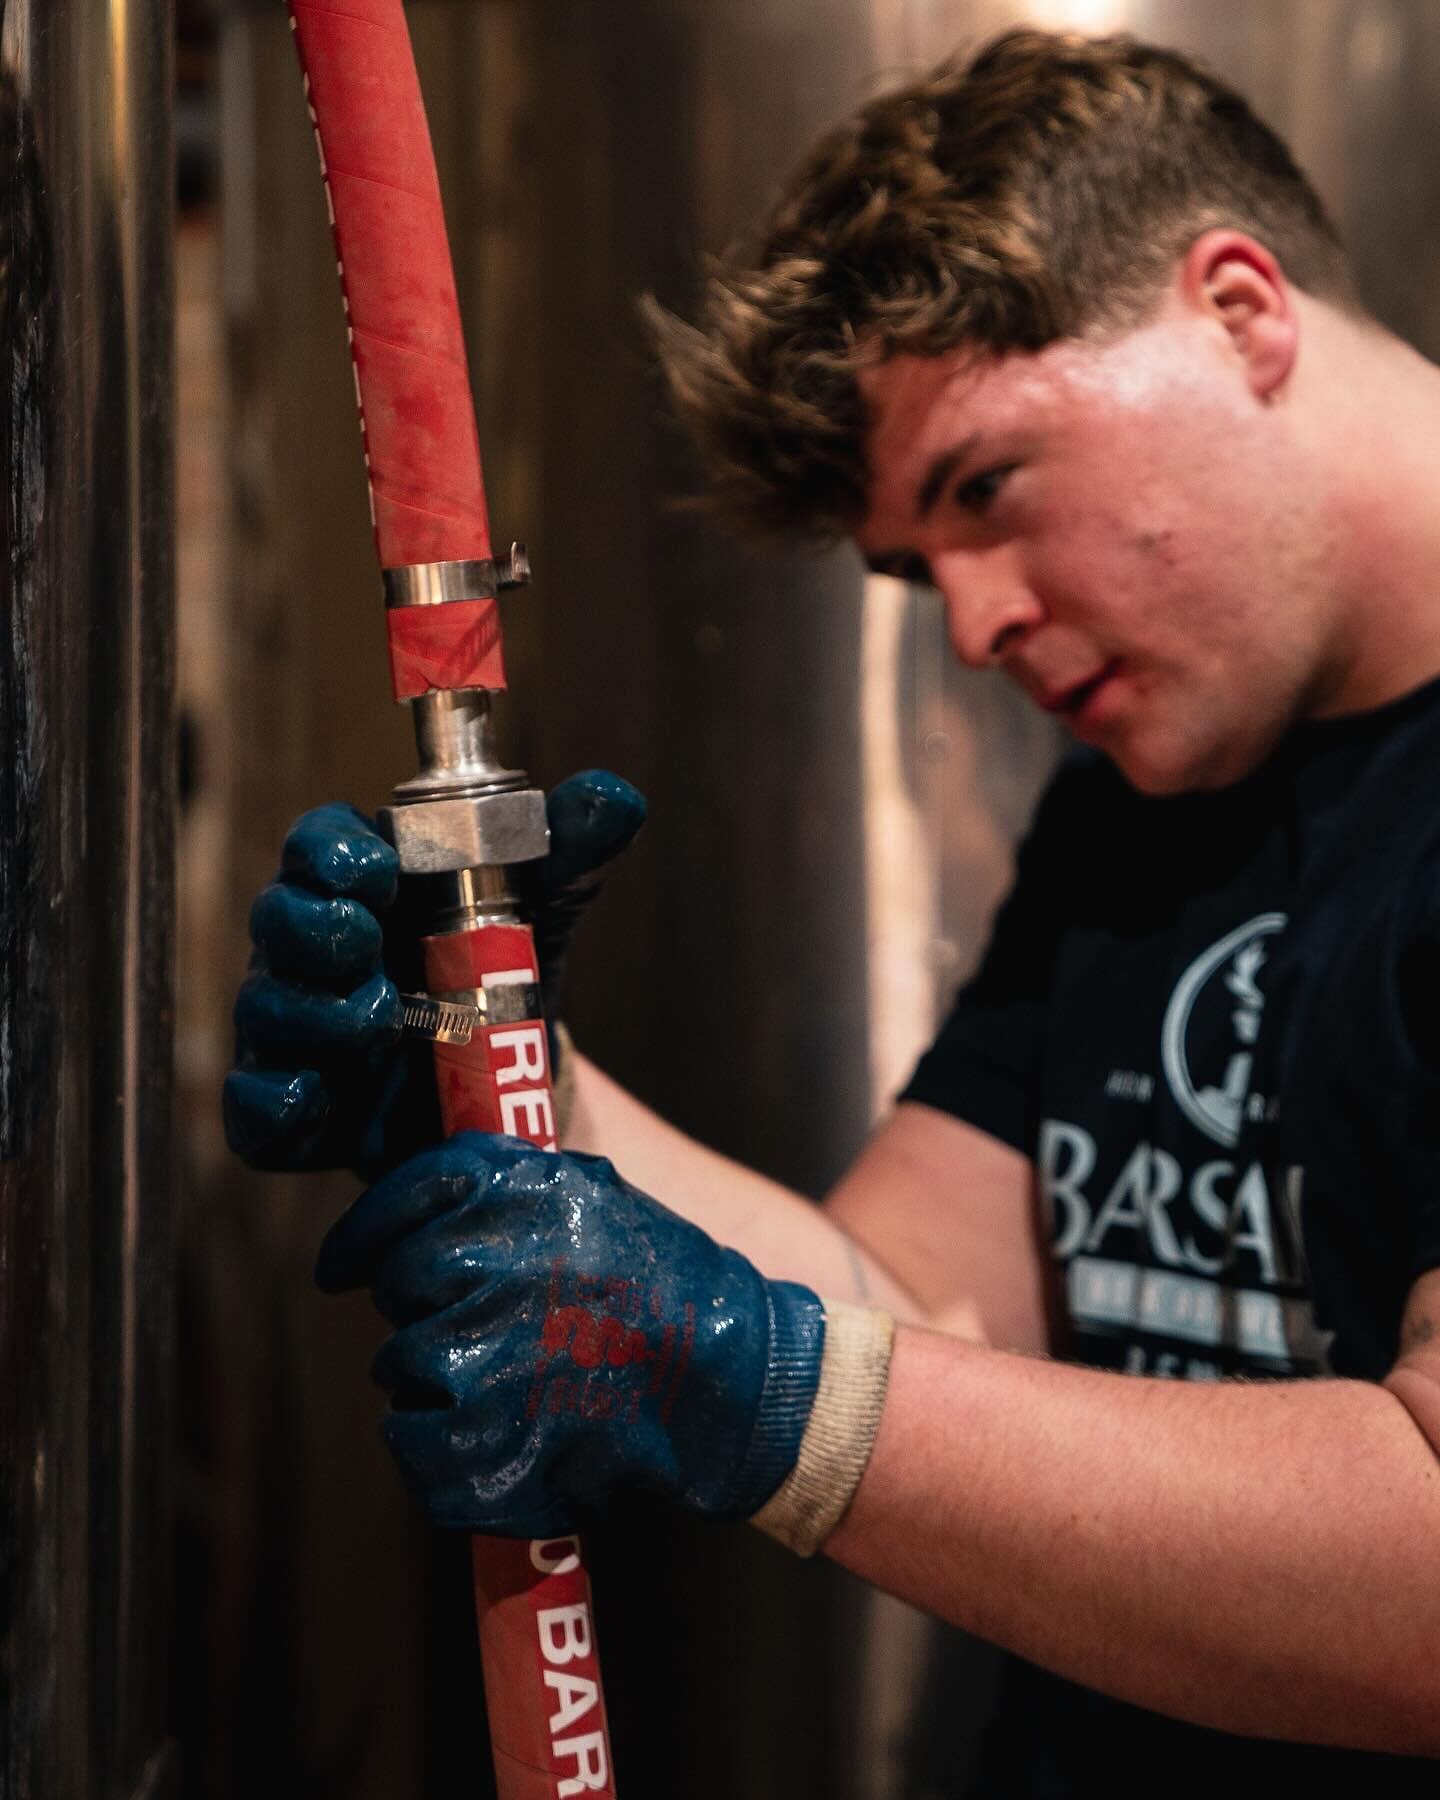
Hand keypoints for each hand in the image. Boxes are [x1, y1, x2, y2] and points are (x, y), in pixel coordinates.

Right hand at [222, 773, 645, 1177]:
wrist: (509, 1088)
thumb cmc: (502, 974)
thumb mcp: (543, 911)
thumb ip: (570, 851)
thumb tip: (613, 795)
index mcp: (360, 885)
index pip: (318, 846)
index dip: (330, 851)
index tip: (375, 867)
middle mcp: (311, 951)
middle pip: (278, 920)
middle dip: (318, 929)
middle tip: (369, 942)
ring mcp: (293, 1031)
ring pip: (266, 1011)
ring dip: (317, 1015)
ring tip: (381, 1023)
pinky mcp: (292, 1114)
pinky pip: (255, 1110)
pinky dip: (278, 1103)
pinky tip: (315, 1098)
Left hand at [315, 1133, 825, 1537]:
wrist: (736, 1387)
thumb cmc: (675, 1291)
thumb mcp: (597, 1196)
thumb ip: (509, 1190)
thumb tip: (427, 1202)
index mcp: (515, 1191)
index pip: (404, 1195)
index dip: (365, 1234)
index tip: (344, 1266)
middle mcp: (485, 1260)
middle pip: (400, 1281)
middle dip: (429, 1307)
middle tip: (491, 1331)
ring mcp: (473, 1354)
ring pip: (401, 1362)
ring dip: (441, 1378)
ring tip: (521, 1385)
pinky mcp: (472, 1439)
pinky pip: (408, 1438)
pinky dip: (440, 1448)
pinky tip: (499, 1438)